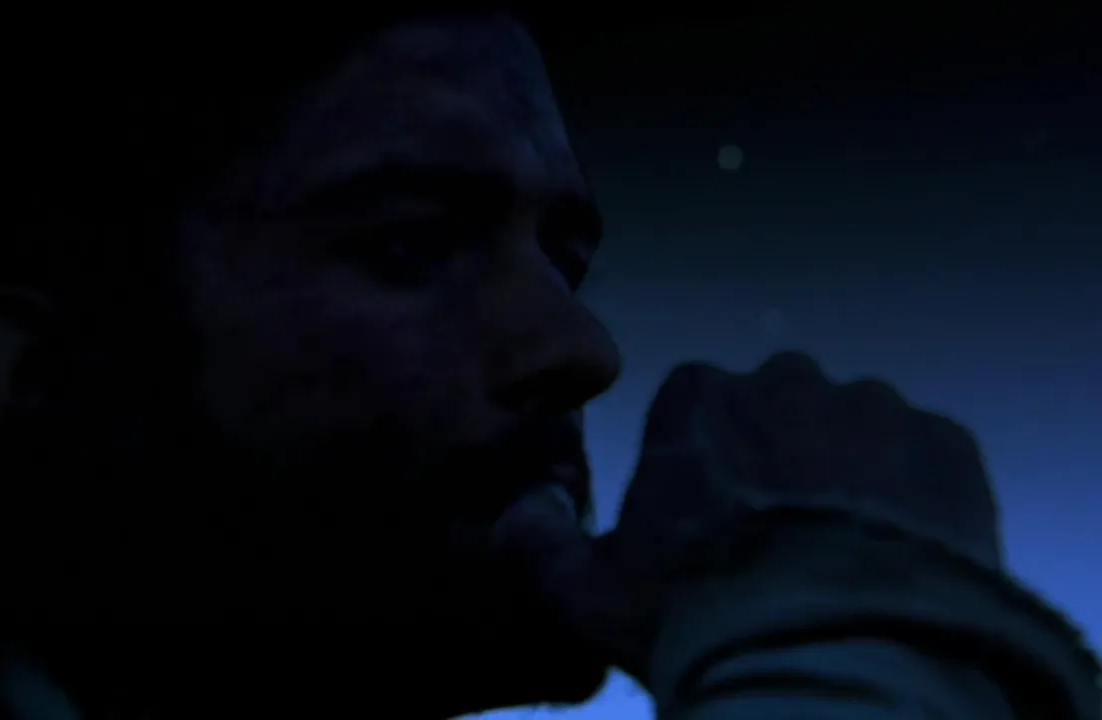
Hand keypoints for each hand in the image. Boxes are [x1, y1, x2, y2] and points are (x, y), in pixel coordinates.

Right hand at [492, 352, 1001, 681]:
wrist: (836, 654)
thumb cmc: (698, 612)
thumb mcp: (587, 592)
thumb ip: (537, 541)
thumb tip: (518, 507)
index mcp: (700, 401)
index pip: (694, 402)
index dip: (700, 458)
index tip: (708, 511)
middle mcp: (787, 383)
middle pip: (778, 407)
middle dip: (775, 455)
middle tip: (777, 535)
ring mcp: (876, 410)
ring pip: (856, 429)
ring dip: (848, 473)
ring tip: (842, 552)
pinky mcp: (948, 450)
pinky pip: (926, 459)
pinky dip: (914, 495)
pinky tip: (895, 553)